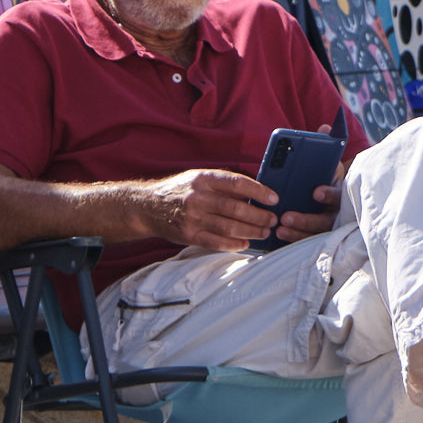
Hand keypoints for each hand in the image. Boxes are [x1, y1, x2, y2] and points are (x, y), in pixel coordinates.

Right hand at [142, 169, 278, 250]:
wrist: (148, 207)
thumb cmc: (180, 191)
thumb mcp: (199, 178)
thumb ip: (223, 184)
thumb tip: (255, 193)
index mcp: (204, 178)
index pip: (237, 183)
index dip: (259, 191)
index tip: (274, 198)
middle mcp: (198, 197)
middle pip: (236, 208)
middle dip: (259, 216)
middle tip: (272, 220)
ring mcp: (192, 218)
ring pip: (229, 227)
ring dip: (251, 231)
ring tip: (264, 232)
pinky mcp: (189, 235)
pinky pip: (216, 242)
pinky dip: (234, 244)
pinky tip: (245, 243)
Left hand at [271, 124, 345, 243]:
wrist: (331, 193)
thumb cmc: (325, 175)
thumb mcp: (328, 161)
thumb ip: (326, 146)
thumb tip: (325, 127)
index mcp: (341, 193)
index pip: (338, 195)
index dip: (329, 194)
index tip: (315, 192)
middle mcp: (337, 214)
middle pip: (325, 220)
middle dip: (305, 218)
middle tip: (286, 216)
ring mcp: (327, 227)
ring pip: (315, 234)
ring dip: (297, 232)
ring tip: (279, 227)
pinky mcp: (316, 236)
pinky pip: (306, 242)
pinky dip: (294, 239)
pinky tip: (279, 235)